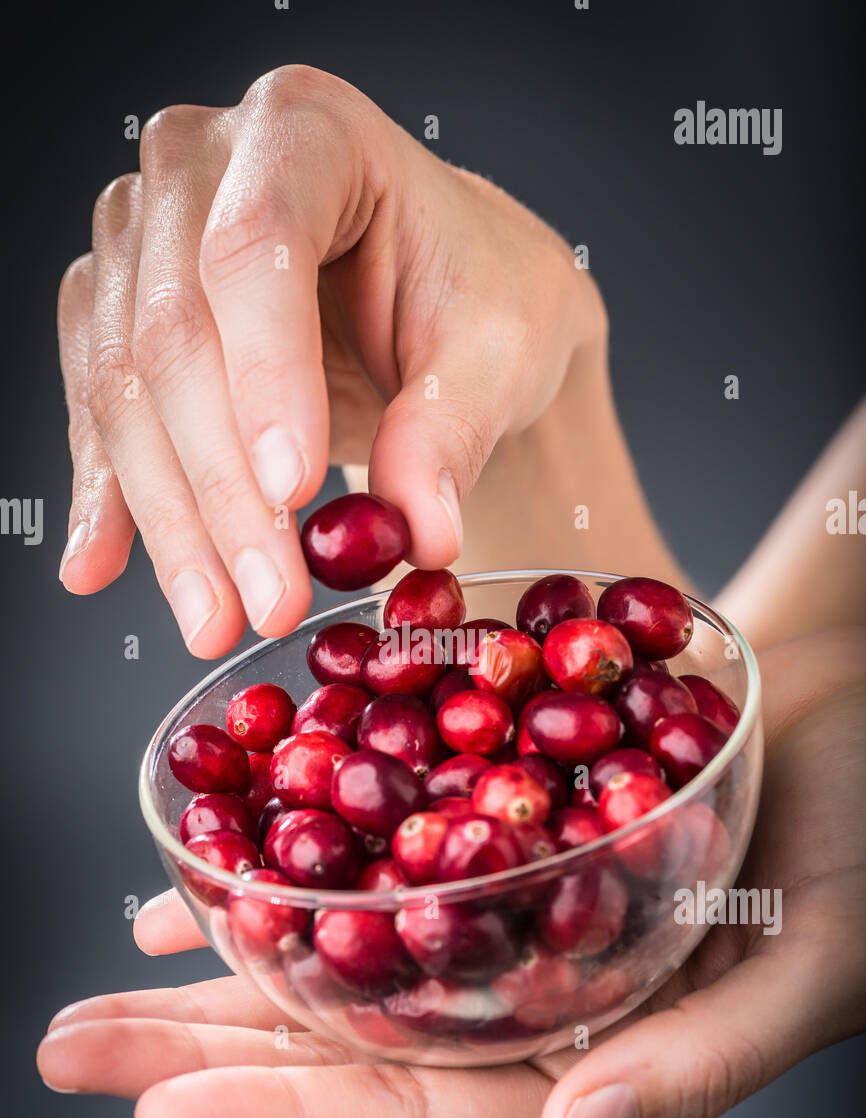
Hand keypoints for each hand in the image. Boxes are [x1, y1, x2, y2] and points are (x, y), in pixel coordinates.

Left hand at [37, 630, 865, 1117]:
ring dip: (223, 965)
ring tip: (110, 976)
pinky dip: (295, 861)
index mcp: (594, 1056)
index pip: (425, 1115)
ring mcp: (505, 913)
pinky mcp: (495, 825)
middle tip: (74, 1046)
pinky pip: (376, 851)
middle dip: (208, 1052)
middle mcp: (530, 995)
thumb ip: (700, 1059)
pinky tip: (214, 873)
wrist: (859, 704)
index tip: (164, 1112)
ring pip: (344, 955)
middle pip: (351, 1041)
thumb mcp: (814, 960)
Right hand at [57, 65, 603, 655]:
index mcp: (306, 131)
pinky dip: (116, 502)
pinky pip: (100, 414)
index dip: (265, 376)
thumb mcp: (501, 348)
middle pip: (177, 335)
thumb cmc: (481, 292)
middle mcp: (198, 168)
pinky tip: (104, 568)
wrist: (443, 293)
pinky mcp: (117, 313)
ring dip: (173, 522)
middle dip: (224, 490)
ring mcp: (144, 240)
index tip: (295, 490)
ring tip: (218, 618)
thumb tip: (420, 530)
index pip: (256, 249)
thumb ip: (454, 429)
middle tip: (270, 601)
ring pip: (127, 389)